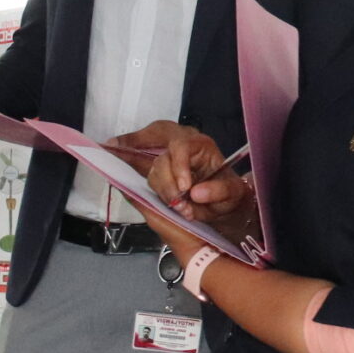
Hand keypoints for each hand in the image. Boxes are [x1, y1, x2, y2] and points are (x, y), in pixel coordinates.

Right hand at [109, 120, 250, 224]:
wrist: (222, 201)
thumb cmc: (228, 193)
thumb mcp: (234, 193)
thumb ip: (220, 191)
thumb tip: (196, 194)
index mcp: (200, 144)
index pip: (181, 146)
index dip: (179, 168)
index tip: (184, 190)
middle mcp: (180, 144)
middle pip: (159, 149)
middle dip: (164, 177)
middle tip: (173, 201)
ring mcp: (165, 154)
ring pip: (152, 167)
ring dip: (161, 190)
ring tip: (178, 208)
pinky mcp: (155, 166)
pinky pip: (137, 161)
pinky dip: (132, 167)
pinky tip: (119, 161)